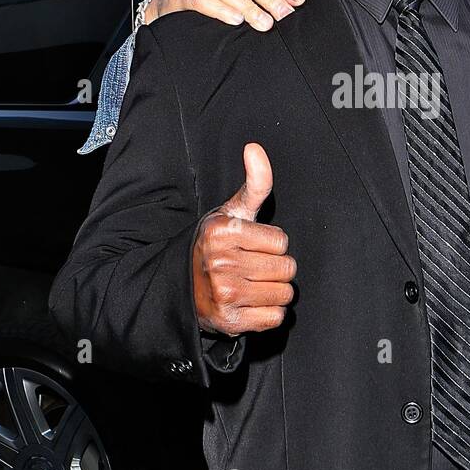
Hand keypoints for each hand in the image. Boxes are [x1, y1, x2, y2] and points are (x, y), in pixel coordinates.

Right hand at [192, 143, 295, 336]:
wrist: (182, 287)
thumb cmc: (216, 246)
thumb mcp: (231, 212)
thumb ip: (254, 183)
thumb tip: (255, 148)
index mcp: (222, 231)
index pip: (282, 242)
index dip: (271, 245)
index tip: (251, 247)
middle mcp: (220, 262)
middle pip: (286, 269)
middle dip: (275, 268)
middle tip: (251, 268)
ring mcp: (224, 293)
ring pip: (284, 294)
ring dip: (274, 292)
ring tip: (250, 286)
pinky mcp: (230, 321)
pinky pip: (275, 318)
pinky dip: (268, 314)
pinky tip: (249, 305)